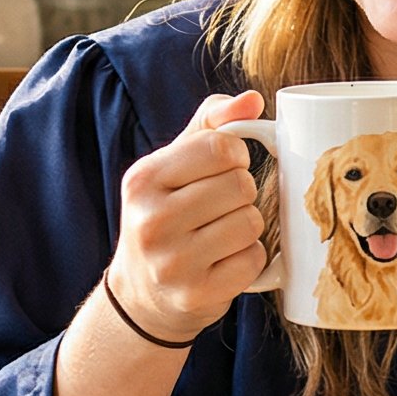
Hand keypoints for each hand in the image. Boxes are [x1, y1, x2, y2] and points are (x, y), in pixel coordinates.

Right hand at [106, 91, 269, 340]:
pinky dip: (249, 259)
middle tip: (220, 207)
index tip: (223, 169)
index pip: (220, 147)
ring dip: (247, 226)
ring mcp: (172, 263)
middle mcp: (151, 221)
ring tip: (221, 234)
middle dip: (241, 193)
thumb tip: (253, 100)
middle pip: (240, 185)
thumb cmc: (165, 215)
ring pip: (251, 223)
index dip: (235, 155)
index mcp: (142, 180)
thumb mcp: (172, 164)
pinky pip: (254, 260)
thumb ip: (211, 124)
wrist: (142, 294)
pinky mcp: (197, 295)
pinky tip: (224, 261)